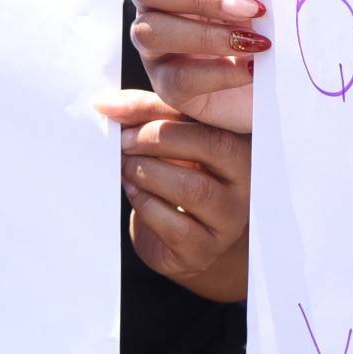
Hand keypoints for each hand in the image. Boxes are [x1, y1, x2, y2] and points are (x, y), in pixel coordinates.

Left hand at [101, 92, 249, 301]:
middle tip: (123, 143)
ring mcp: (229, 218)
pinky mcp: (204, 249)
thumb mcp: (167, 141)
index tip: (123, 119)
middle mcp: (246, 180)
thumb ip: (145, 115)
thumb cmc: (175, 176)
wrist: (182, 239)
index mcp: (240, 143)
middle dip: (156, 140)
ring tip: (126, 168)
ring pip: (193, 188)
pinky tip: (133, 192)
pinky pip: (176, 225)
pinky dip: (146, 204)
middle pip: (210, 147)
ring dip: (148, 173)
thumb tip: (106, 104)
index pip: (208, 120)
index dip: (161, 116)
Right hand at [127, 0, 270, 134]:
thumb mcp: (267, 1)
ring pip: (151, 30)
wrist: (274, 86)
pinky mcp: (164, 84)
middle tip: (253, 10)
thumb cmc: (266, 31)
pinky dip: (220, 73)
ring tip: (255, 43)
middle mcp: (156, 0)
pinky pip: (178, 77)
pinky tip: (252, 71)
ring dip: (208, 35)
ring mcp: (152, 43)